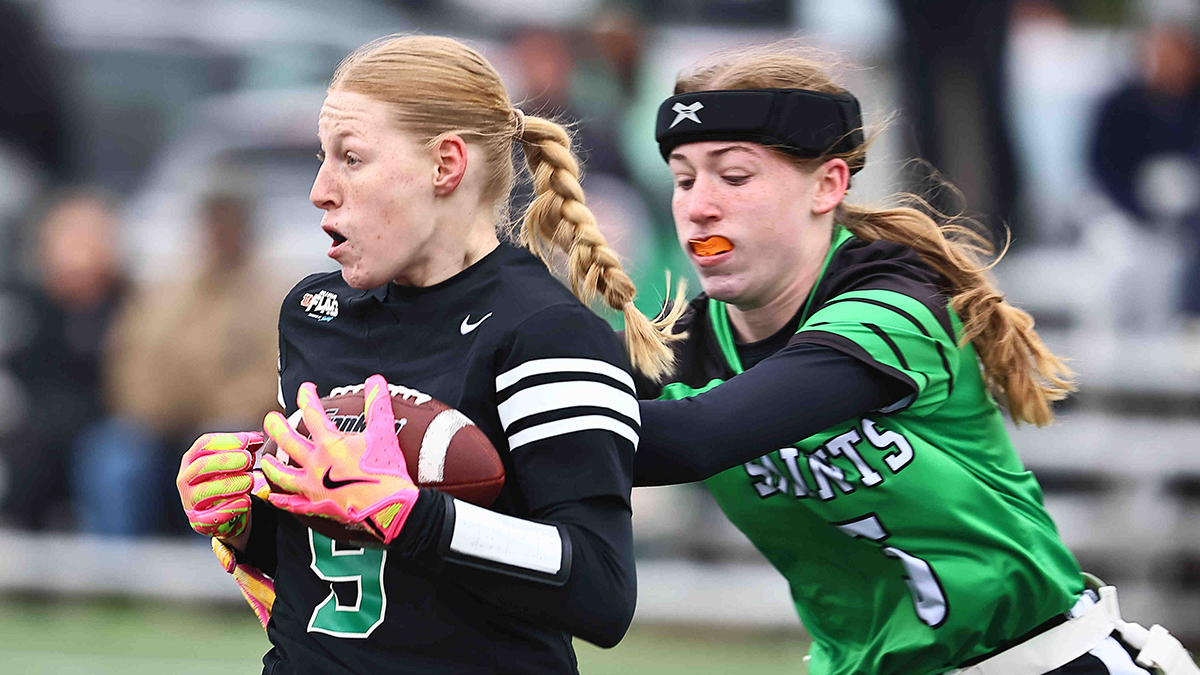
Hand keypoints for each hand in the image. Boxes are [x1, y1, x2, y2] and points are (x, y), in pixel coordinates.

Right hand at [177, 432, 262, 537]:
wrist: (227, 513)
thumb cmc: (229, 480)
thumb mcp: (237, 462)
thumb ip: (246, 449)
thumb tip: (256, 438)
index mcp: (193, 459)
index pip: (205, 444)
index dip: (227, 441)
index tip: (248, 441)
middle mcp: (186, 479)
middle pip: (201, 465)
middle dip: (227, 460)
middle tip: (248, 459)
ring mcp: (190, 501)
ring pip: (204, 491)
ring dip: (230, 484)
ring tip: (250, 481)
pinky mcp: (198, 522)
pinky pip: (211, 516)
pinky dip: (230, 508)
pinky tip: (246, 501)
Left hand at [261, 375, 418, 544]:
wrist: (390, 507)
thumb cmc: (387, 471)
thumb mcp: (383, 432)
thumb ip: (377, 404)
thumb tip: (375, 381)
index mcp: (330, 444)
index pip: (312, 414)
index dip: (307, 397)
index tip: (305, 389)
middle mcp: (316, 464)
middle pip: (288, 441)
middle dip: (277, 426)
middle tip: (271, 418)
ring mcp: (314, 487)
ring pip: (283, 475)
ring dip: (272, 465)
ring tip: (266, 459)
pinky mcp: (318, 506)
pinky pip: (293, 504)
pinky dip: (281, 500)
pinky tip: (273, 496)